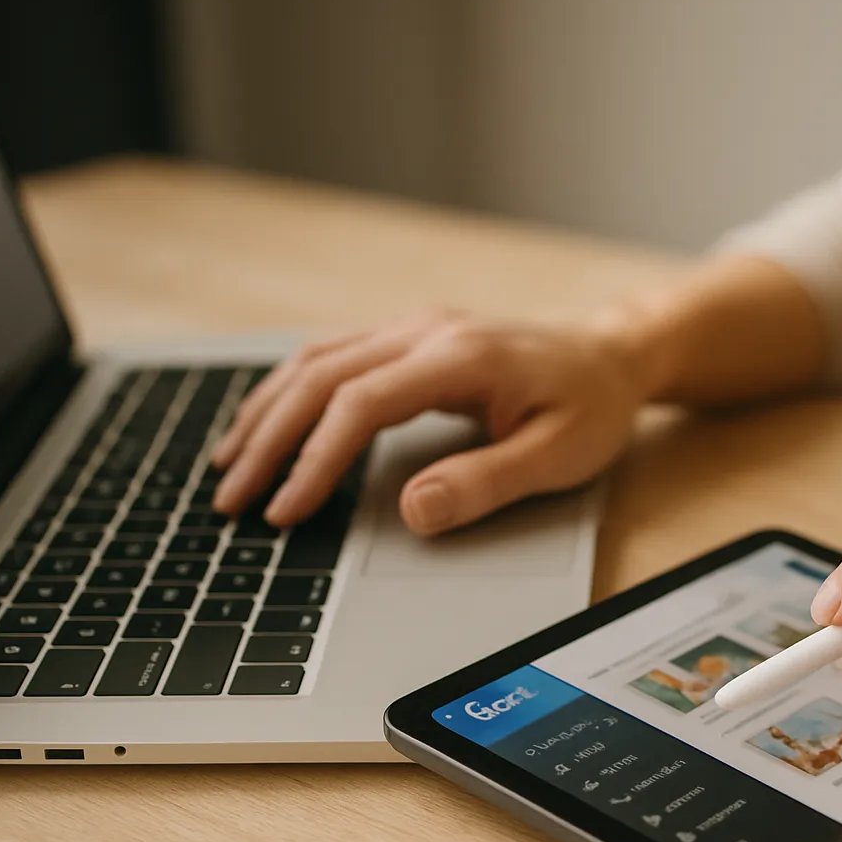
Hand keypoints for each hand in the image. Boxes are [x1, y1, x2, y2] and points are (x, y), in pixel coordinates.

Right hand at [210, 311, 644, 534]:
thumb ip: (486, 482)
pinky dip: (291, 393)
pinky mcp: (410, 338)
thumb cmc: (592, 407)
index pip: (361, 405)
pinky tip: (267, 425)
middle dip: (269, 441)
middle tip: (232, 501)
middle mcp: (427, 331)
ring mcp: (414, 329)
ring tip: (229, 467)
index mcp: (461, 357)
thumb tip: (412, 510)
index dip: (315, 460)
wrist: (613, 355)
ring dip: (267, 413)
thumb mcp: (559, 455)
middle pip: (322, 377)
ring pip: (317, 361)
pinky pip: (334, 358)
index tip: (284, 512)